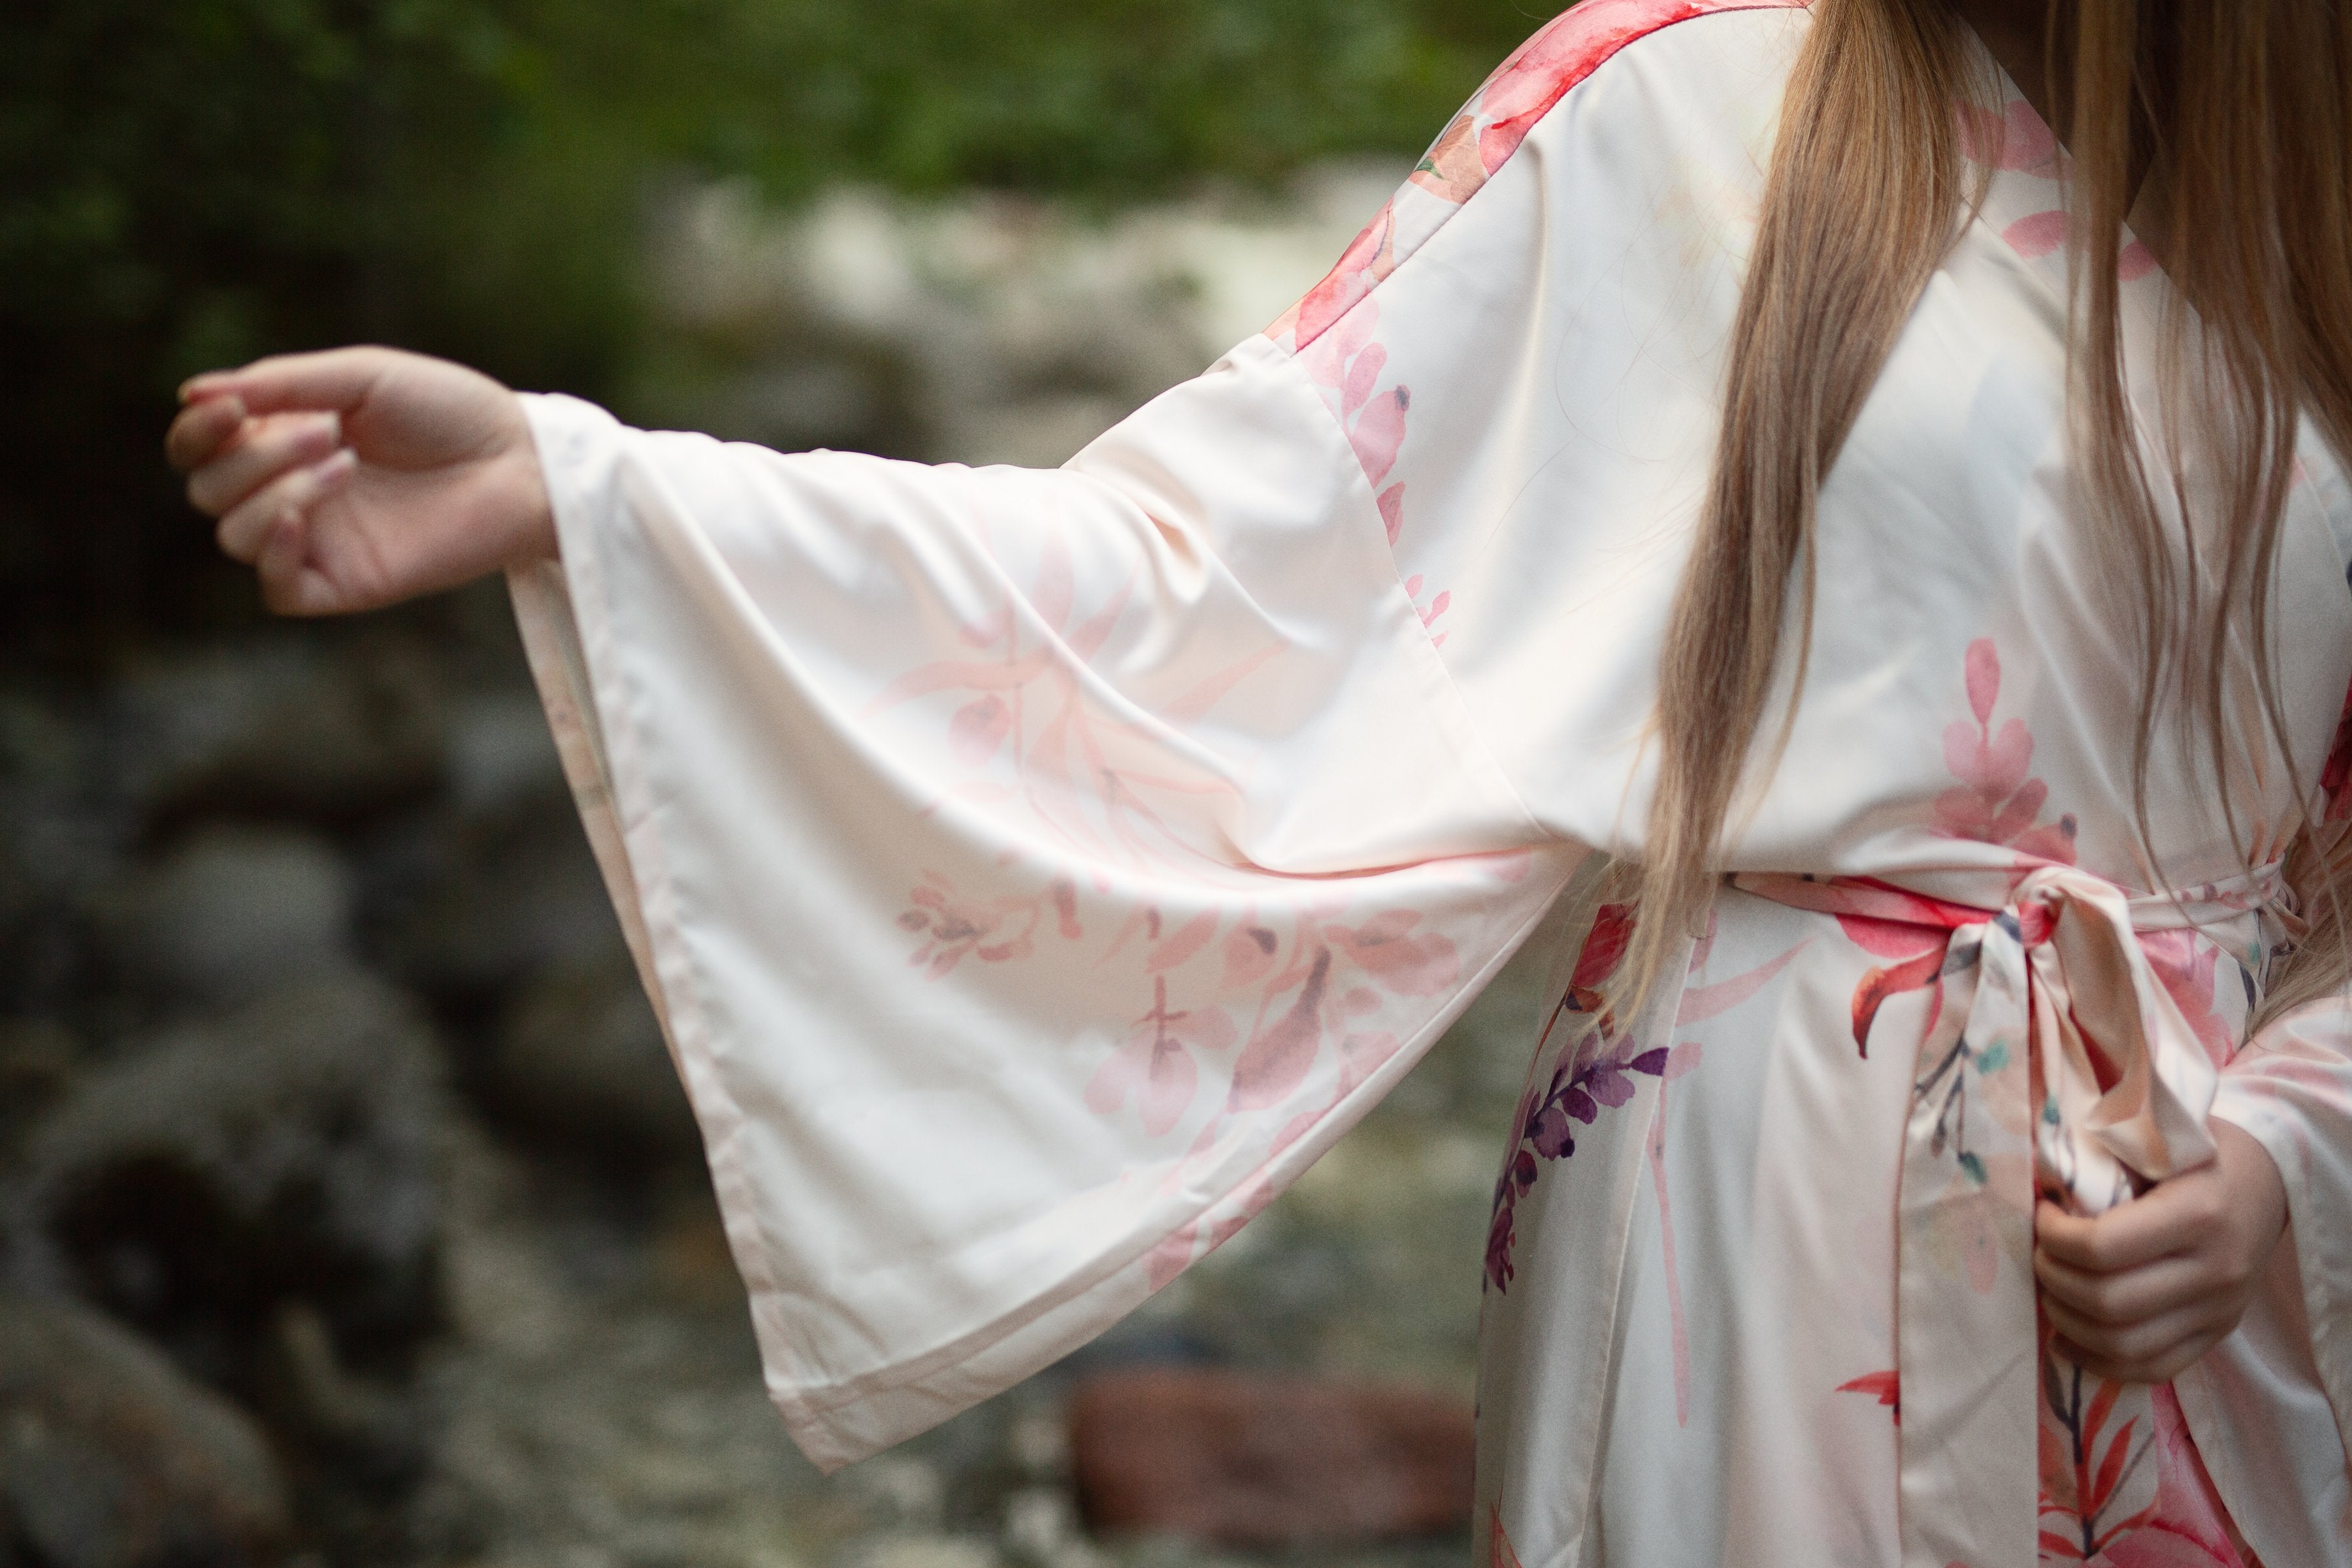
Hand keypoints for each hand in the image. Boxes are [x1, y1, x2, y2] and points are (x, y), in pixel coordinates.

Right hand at [166, 347, 556, 615]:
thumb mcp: (361, 376)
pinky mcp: (347, 583)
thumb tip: (193, 394)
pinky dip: (274, 553)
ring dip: (274, 493)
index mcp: (285, 439)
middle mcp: (293, 491)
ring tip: (346, 465)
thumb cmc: (450, 411)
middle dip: (254, 456)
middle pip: (210, 490)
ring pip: (234, 535)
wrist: (522, 462)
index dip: (197, 431)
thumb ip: (281, 383)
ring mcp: (319, 540)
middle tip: (329, 431)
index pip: (201, 448)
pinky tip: (305, 517)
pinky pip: (276, 588)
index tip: (230, 407)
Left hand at [2034, 1118, 2288, 1383]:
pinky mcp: (2217, 1334)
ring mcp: (2220, 1310)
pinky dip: (2099, 1359)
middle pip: (2108, 1303)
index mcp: (2199, 1214)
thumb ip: (2108, 1149)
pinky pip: (2152, 1368)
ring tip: (2050, 1290)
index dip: (2053, 1237)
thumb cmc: (2200, 1150)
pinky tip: (2067, 1337)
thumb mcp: (2161, 1131)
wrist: (2268, 1182)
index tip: (2041, 1214)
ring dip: (2068, 1322)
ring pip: (2124, 1345)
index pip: (2102, 1248)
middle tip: (2039, 1254)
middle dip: (2054, 1280)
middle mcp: (2215, 1271)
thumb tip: (2042, 1174)